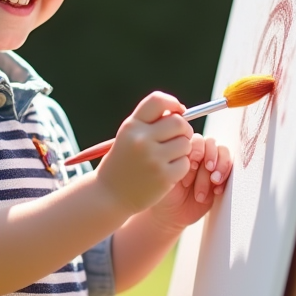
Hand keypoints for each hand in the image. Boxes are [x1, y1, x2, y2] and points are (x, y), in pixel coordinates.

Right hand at [94, 92, 193, 216]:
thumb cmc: (123, 163)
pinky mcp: (163, 176)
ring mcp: (153, 158)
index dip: (173, 103)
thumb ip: (150, 123)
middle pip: (179, 123)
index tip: (178, 111)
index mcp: (132, 126)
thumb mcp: (128, 137)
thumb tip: (180, 112)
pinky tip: (166, 171)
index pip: (158, 101)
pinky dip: (180, 167)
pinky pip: (185, 163)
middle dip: (184, 130)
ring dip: (182, 150)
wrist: (109, 194)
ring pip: (186, 144)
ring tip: (168, 157)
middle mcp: (141, 139)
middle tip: (178, 138)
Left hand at [148, 133, 232, 231]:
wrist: (170, 214)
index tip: (192, 166)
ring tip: (214, 181)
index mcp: (183, 150)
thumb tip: (198, 155)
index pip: (196, 139)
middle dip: (210, 158)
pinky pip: (230, 172)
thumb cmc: (164, 192)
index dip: (198, 150)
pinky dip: (225, 179)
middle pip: (211, 144)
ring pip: (223, 153)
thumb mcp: (168, 176)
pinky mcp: (221, 178)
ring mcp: (211, 165)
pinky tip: (216, 191)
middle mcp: (198, 154)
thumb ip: (180, 162)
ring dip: (221, 167)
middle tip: (207, 170)